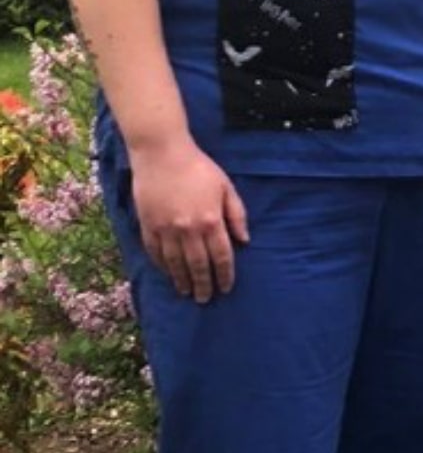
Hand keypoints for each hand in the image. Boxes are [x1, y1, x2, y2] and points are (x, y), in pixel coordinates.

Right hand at [128, 139, 248, 301]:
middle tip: (206, 299)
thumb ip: (236, 215)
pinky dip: (162, 266)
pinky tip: (168, 274)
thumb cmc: (199, 168)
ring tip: (187, 292)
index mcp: (211, 221)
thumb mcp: (226, 188)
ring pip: (175, 263)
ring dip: (182, 280)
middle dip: (203, 284)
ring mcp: (165, 228)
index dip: (224, 275)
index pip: (221, 256)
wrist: (161, 153)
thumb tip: (244, 241)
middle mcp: (188, 229)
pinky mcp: (148, 225)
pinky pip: (155, 252)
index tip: (226, 288)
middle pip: (198, 265)